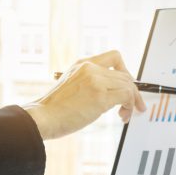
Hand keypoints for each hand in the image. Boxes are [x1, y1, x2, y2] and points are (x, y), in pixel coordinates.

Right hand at [23, 50, 145, 139]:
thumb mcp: (72, 85)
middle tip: (132, 107)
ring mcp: (96, 81)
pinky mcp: (100, 96)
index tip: (127, 86)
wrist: (43, 117)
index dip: (126, 71)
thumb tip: (113, 93)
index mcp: (82, 63)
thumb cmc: (55, 108)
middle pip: (125, 75)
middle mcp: (90, 68)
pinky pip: (126, 96)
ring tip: (125, 115)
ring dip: (132, 102)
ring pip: (128, 86)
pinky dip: (129, 106)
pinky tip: (123, 116)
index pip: (115, 57)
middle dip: (132, 92)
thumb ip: (90, 82)